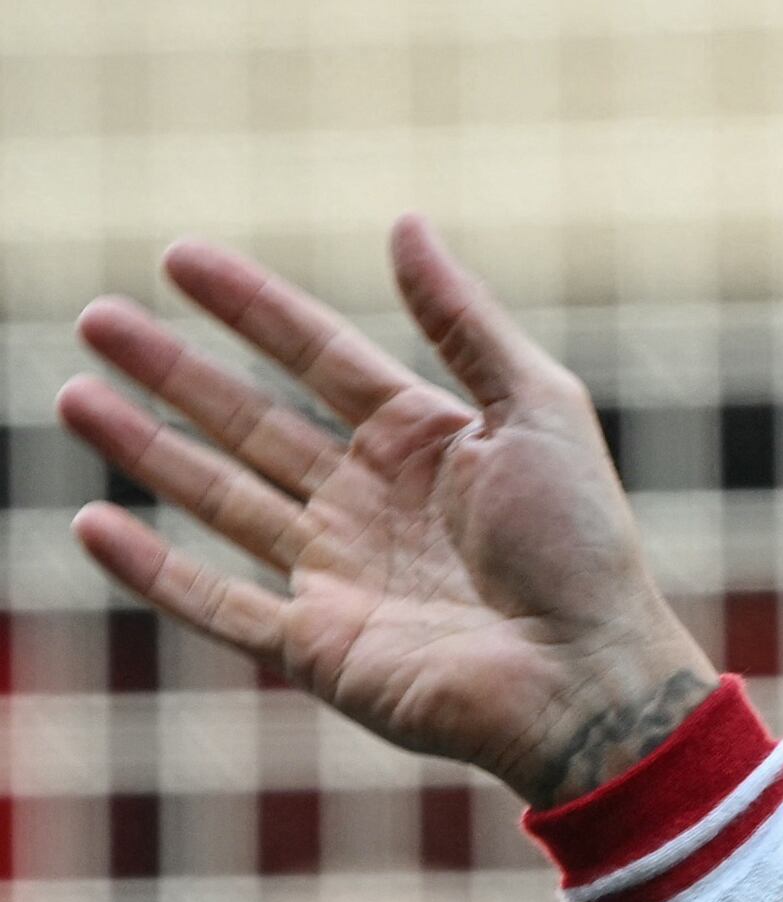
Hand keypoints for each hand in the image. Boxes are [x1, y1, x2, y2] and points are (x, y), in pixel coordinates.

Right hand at [57, 219, 713, 806]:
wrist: (591, 680)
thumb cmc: (581, 547)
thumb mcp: (537, 409)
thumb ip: (465, 320)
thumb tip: (404, 221)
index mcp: (427, 445)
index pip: (319, 357)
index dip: (252, 307)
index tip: (178, 257)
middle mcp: (374, 507)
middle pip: (253, 421)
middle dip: (174, 371)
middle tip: (96, 317)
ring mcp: (341, 578)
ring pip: (221, 500)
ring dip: (147, 449)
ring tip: (73, 394)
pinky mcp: (320, 649)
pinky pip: (218, 605)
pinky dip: (154, 571)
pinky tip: (92, 523)